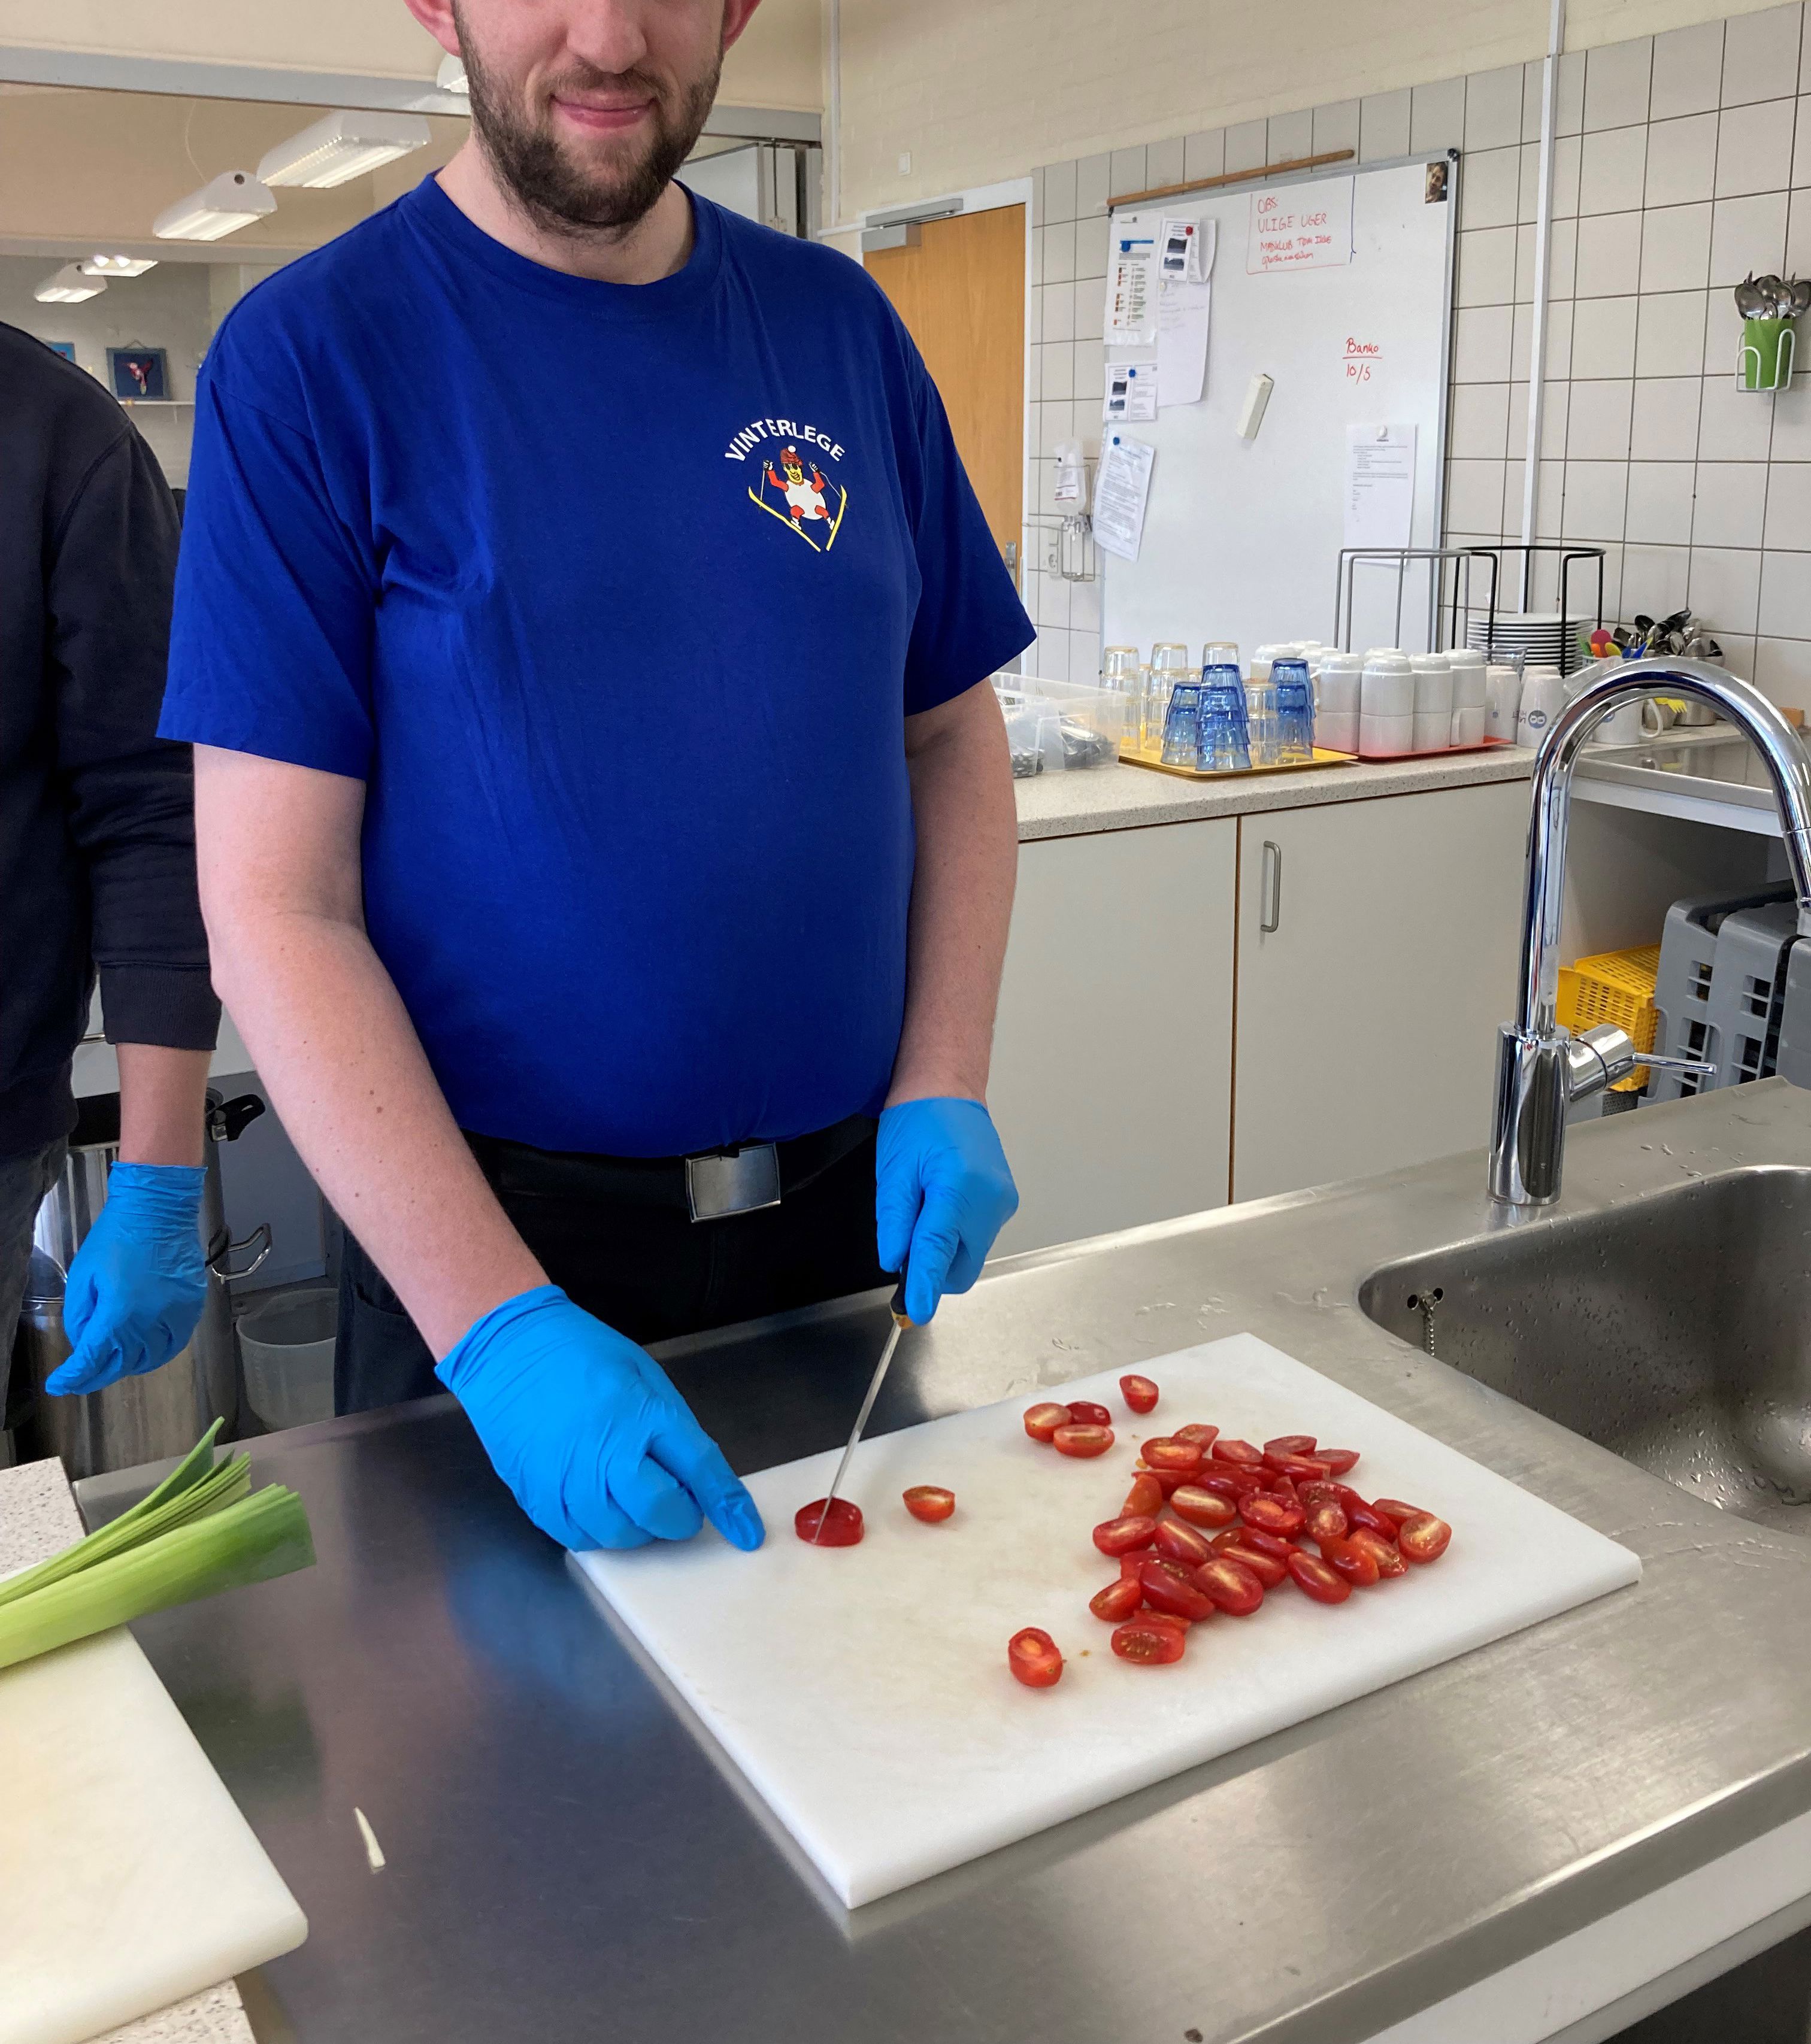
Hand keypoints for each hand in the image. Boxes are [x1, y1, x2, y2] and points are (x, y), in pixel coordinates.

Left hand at [46, 1163, 207, 1395]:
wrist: (158, 1210)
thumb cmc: (116, 1236)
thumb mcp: (83, 1276)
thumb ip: (81, 1315)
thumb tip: (84, 1342)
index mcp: (119, 1311)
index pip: (93, 1359)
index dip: (74, 1377)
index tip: (60, 1384)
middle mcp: (150, 1319)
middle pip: (122, 1364)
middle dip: (97, 1376)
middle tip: (82, 1380)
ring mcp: (176, 1313)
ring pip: (151, 1358)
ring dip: (128, 1367)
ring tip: (113, 1366)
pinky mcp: (192, 1305)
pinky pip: (176, 1342)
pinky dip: (159, 1353)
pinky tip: (146, 1352)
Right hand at [436, 1285, 764, 1552]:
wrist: (508, 1350)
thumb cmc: (581, 1353)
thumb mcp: (643, 1375)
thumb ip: (672, 1427)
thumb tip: (697, 1478)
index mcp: (640, 1413)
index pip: (698, 1470)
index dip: (727, 1506)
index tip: (746, 1532)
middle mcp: (605, 1453)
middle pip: (659, 1512)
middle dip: (680, 1517)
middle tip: (678, 1502)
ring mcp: (566, 1480)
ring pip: (620, 1534)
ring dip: (641, 1527)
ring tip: (636, 1498)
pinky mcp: (536, 1497)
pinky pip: (580, 1538)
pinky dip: (601, 1532)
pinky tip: (603, 1507)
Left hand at [875, 1097, 1017, 1324]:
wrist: (949, 1090)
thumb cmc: (919, 1120)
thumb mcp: (893, 1171)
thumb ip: (894, 1221)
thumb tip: (895, 1263)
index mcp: (959, 1186)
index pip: (939, 1250)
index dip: (925, 1286)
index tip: (915, 1312)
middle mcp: (990, 1199)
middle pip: (960, 1265)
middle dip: (932, 1268)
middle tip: (904, 1241)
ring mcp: (1003, 1201)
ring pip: (969, 1254)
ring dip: (943, 1249)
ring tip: (924, 1209)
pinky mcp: (1005, 1202)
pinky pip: (977, 1237)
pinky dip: (955, 1235)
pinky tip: (941, 1204)